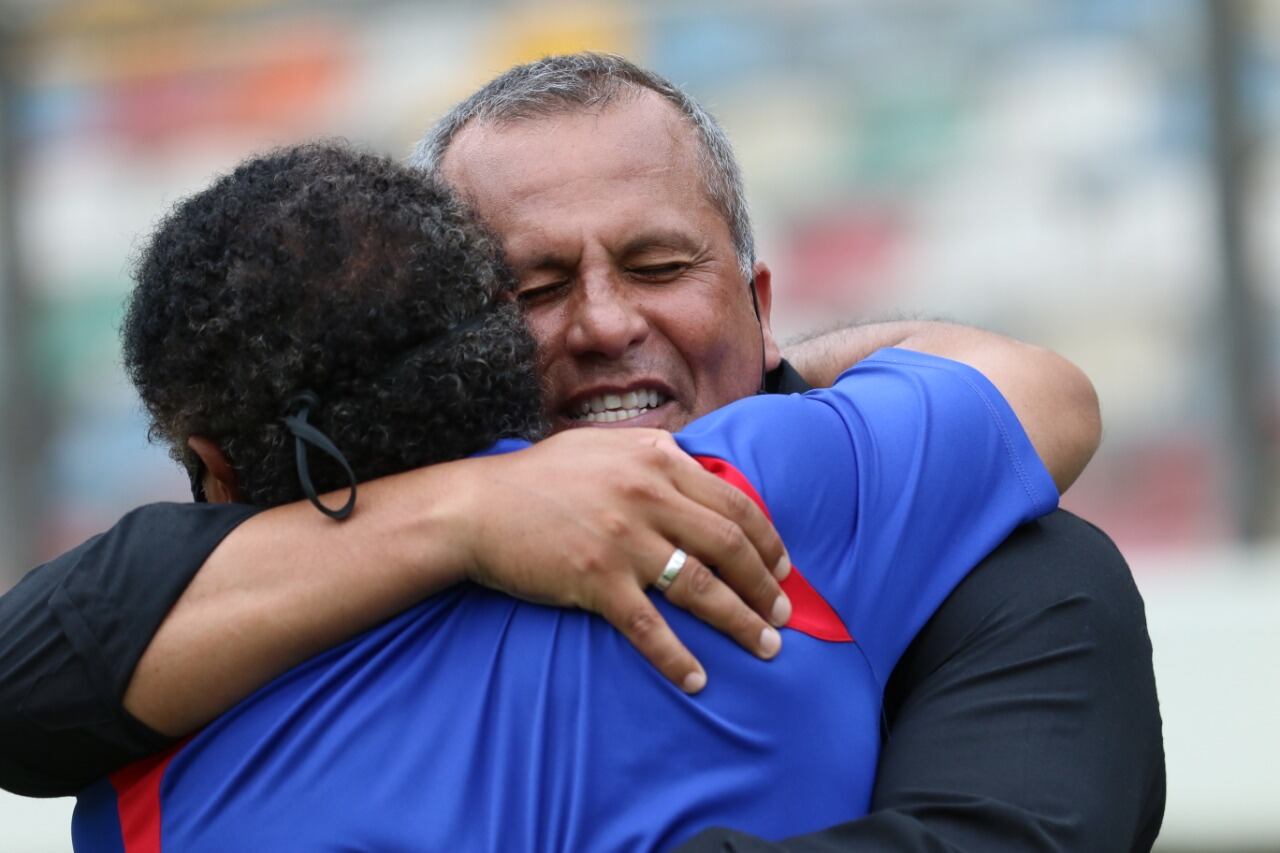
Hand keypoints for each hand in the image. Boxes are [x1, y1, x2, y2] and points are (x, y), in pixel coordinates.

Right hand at [458, 428, 791, 692]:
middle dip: (766, 585)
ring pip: (702, 587)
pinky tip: (696, 679)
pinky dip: (677, 657)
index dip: (767, 540)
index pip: (734, 501)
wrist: (476, 507)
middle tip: (783, 614)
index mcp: (656, 458)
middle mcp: (647, 495)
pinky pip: (649, 626)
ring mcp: (623, 538)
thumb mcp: (605, 446)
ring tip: (766, 647)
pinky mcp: (596, 579)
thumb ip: (655, 455)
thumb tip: (698, 470)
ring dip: (741, 622)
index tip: (781, 568)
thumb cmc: (540, 477)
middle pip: (729, 545)